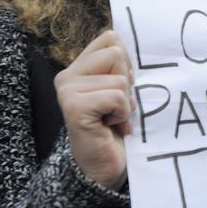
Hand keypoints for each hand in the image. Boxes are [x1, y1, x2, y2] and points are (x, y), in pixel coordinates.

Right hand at [54, 30, 134, 188]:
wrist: (105, 169)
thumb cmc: (118, 128)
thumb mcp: (122, 91)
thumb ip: (122, 66)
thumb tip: (139, 41)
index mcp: (78, 68)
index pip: (110, 38)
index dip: (127, 63)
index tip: (122, 88)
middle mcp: (67, 76)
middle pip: (117, 53)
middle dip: (127, 83)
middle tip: (116, 108)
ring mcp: (67, 91)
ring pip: (120, 79)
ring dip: (125, 103)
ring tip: (113, 119)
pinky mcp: (74, 107)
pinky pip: (116, 97)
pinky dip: (122, 114)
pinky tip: (111, 126)